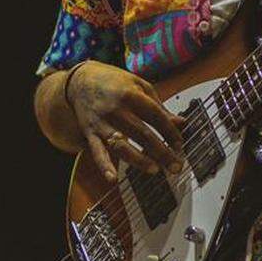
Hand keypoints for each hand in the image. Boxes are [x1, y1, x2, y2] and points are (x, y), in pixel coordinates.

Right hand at [67, 61, 184, 183]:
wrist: (80, 81)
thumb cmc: (114, 82)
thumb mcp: (139, 86)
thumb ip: (159, 107)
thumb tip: (181, 122)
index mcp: (131, 95)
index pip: (156, 117)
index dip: (171, 132)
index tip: (180, 145)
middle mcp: (116, 110)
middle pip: (143, 134)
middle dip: (162, 152)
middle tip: (176, 166)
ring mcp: (102, 123)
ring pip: (122, 146)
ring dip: (139, 160)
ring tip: (154, 170)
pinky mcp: (91, 133)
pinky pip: (97, 152)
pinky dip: (104, 166)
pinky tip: (112, 178)